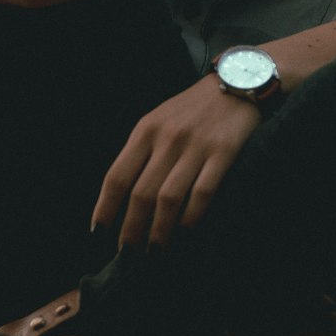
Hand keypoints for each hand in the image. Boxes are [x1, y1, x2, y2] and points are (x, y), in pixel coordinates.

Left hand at [91, 76, 261, 248]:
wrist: (237, 81)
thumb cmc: (193, 108)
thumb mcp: (159, 120)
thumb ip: (142, 151)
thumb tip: (123, 194)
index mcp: (145, 130)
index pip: (116, 176)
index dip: (105, 208)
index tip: (98, 233)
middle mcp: (167, 139)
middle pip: (141, 193)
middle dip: (131, 229)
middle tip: (128, 254)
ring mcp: (195, 146)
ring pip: (169, 198)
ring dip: (159, 231)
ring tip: (155, 252)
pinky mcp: (223, 152)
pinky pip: (203, 192)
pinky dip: (192, 217)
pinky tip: (186, 234)